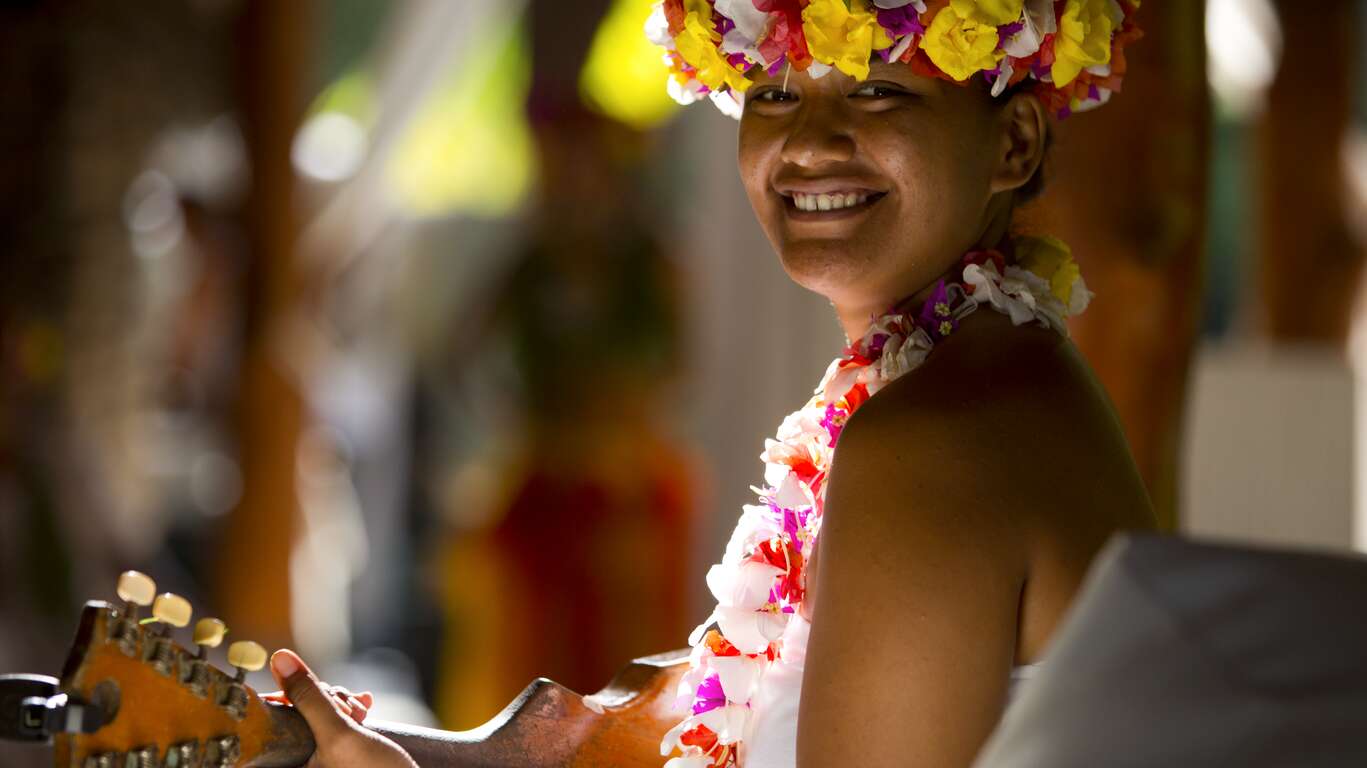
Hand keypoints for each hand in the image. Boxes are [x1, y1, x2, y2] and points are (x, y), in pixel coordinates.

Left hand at [269, 649, 418, 767]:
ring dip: (339, 704)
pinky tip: (364, 708)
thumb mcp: (340, 735)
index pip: (264, 723)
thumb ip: (310, 698)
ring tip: (361, 711)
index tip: (298, 687)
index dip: (280, 699)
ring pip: (313, 715)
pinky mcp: (331, 755)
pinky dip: (347, 711)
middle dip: (322, 700)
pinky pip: (329, 723)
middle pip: (292, 714)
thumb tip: (280, 660)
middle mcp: (294, 765)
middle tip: (349, 708)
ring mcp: (313, 760)